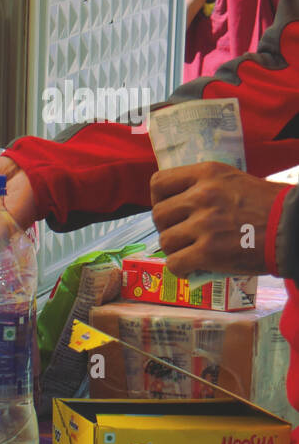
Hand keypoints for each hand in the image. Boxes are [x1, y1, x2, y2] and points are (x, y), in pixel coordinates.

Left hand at [149, 162, 283, 275]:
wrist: (294, 228)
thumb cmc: (267, 206)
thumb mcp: (233, 181)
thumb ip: (203, 188)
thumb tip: (174, 206)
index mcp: (207, 174)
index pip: (159, 182)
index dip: (159, 199)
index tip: (170, 209)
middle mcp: (202, 196)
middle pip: (158, 215)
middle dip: (167, 227)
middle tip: (183, 234)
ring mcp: (204, 224)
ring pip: (165, 241)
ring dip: (175, 250)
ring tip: (190, 251)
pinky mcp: (209, 252)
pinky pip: (174, 264)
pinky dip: (180, 269)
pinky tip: (191, 268)